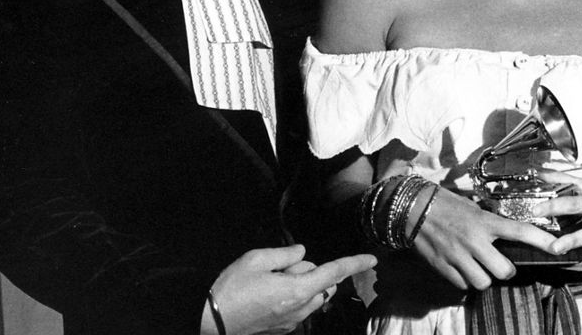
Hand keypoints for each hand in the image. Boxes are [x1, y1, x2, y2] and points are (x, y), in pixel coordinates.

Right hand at [203, 244, 375, 334]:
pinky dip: (293, 297)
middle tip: (281, 267)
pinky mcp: (281, 329)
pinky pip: (299, 309)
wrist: (209, 321)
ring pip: (312, 298)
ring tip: (272, 281)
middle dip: (312, 272)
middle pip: (323, 285)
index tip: (372, 260)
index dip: (354, 264)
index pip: (334, 274)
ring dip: (303, 285)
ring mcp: (291, 322)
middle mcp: (300, 309)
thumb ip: (285, 254)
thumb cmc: (232, 288)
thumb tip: (303, 253)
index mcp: (298, 290)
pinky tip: (267, 294)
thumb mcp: (256, 259)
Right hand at [410, 186, 556, 290]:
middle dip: (505, 271)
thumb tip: (507, 234)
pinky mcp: (443, 267)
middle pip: (504, 271)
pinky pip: (463, 285)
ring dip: (484, 278)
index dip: (541, 240)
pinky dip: (465, 280)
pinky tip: (461, 268)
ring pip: (483, 283)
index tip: (556, 246)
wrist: (412, 208)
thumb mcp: (473, 208)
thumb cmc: (445, 204)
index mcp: (484, 222)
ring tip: (478, 266)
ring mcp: (458, 256)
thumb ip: (490, 222)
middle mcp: (474, 241)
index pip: (519, 231)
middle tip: (499, 263)